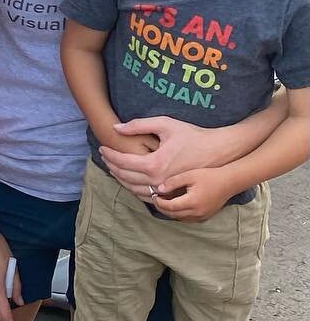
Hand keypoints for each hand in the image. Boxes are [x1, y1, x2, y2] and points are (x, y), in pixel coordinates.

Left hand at [101, 115, 225, 190]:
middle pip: (125, 177)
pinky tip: (130, 179)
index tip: (102, 148)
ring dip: (120, 179)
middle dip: (111, 166)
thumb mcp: (165, 124)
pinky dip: (134, 188)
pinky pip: (148, 196)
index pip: (122, 162)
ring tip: (112, 167)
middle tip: (104, 157)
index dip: (109, 155)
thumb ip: (138, 125)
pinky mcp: (174, 194)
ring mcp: (167, 190)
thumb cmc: (192, 135)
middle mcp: (159, 180)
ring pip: (134, 189)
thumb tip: (115, 128)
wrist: (219, 151)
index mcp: (155, 163)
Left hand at [151, 167, 234, 222]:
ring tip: (164, 201)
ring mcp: (202, 216)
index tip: (154, 194)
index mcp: (192, 202)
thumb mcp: (188, 175)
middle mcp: (197, 213)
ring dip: (170, 212)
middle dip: (162, 208)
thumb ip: (172, 182)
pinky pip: (188, 219)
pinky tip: (175, 205)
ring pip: (180, 218)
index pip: (170, 207)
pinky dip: (179, 214)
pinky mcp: (205, 217)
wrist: (229, 182)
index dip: (159, 202)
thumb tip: (159, 189)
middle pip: (173, 214)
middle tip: (156, 198)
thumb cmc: (209, 176)